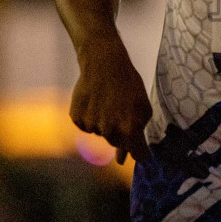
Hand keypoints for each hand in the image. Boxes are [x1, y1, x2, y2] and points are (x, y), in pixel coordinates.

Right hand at [70, 45, 151, 164]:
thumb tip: (126, 158)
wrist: (104, 64)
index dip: (140, 154)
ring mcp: (92, 125)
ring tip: (107, 102)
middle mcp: (109, 130)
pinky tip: (94, 102)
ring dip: (105, 123)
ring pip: (100, 134)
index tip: (142, 154)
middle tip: (121, 111)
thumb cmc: (128, 85)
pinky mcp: (77, 118)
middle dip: (121, 132)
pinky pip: (85, 126)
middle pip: (116, 143)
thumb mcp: (143, 107)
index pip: (137, 153)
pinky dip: (89, 118)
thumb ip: (139, 132)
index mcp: (129, 128)